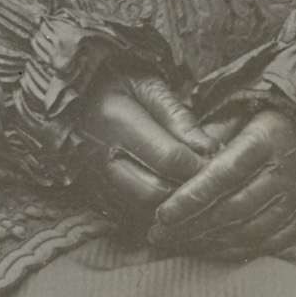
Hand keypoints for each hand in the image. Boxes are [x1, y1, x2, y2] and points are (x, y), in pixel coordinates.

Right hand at [76, 71, 217, 223]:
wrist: (73, 96)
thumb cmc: (115, 83)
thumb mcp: (147, 85)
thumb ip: (177, 116)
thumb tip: (209, 149)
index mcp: (116, 120)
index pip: (169, 158)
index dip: (200, 165)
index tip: (222, 161)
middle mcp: (101, 156)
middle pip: (155, 191)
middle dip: (188, 190)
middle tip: (212, 180)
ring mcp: (95, 179)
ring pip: (144, 209)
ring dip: (174, 205)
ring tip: (195, 188)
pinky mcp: (96, 193)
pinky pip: (131, 213)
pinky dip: (156, 211)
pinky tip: (174, 197)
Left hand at [148, 106, 295, 260]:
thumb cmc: (268, 116)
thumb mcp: (240, 112)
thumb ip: (211, 136)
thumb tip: (179, 161)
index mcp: (263, 140)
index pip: (221, 175)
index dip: (191, 198)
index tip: (161, 214)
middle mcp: (282, 171)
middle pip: (232, 209)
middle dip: (191, 226)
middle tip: (158, 236)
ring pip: (249, 230)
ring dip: (210, 242)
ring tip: (179, 244)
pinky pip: (270, 242)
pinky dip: (239, 250)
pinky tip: (213, 250)